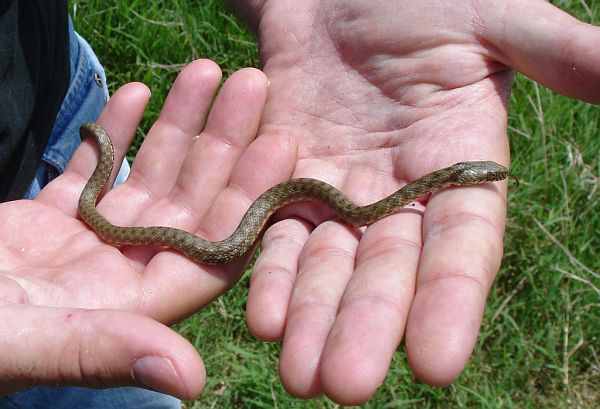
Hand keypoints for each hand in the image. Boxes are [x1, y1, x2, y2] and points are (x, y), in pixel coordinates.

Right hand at [0, 60, 273, 398]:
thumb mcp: (18, 342)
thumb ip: (100, 353)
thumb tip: (191, 378)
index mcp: (128, 310)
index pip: (211, 251)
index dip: (248, 199)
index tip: (280, 143)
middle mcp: (120, 277)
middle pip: (189, 205)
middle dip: (222, 144)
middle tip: (254, 85)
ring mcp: (86, 246)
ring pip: (147, 180)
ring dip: (177, 127)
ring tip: (206, 73)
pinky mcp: (48, 222)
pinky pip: (94, 172)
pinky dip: (114, 133)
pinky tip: (139, 92)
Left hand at [231, 0, 599, 403]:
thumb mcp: (493, 18)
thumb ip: (556, 53)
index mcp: (457, 165)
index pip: (459, 247)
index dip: (448, 303)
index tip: (436, 365)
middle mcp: (397, 194)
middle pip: (385, 271)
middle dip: (366, 327)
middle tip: (347, 388)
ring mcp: (337, 190)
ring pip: (326, 265)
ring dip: (313, 319)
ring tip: (299, 376)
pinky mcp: (284, 178)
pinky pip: (277, 232)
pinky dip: (270, 273)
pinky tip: (262, 317)